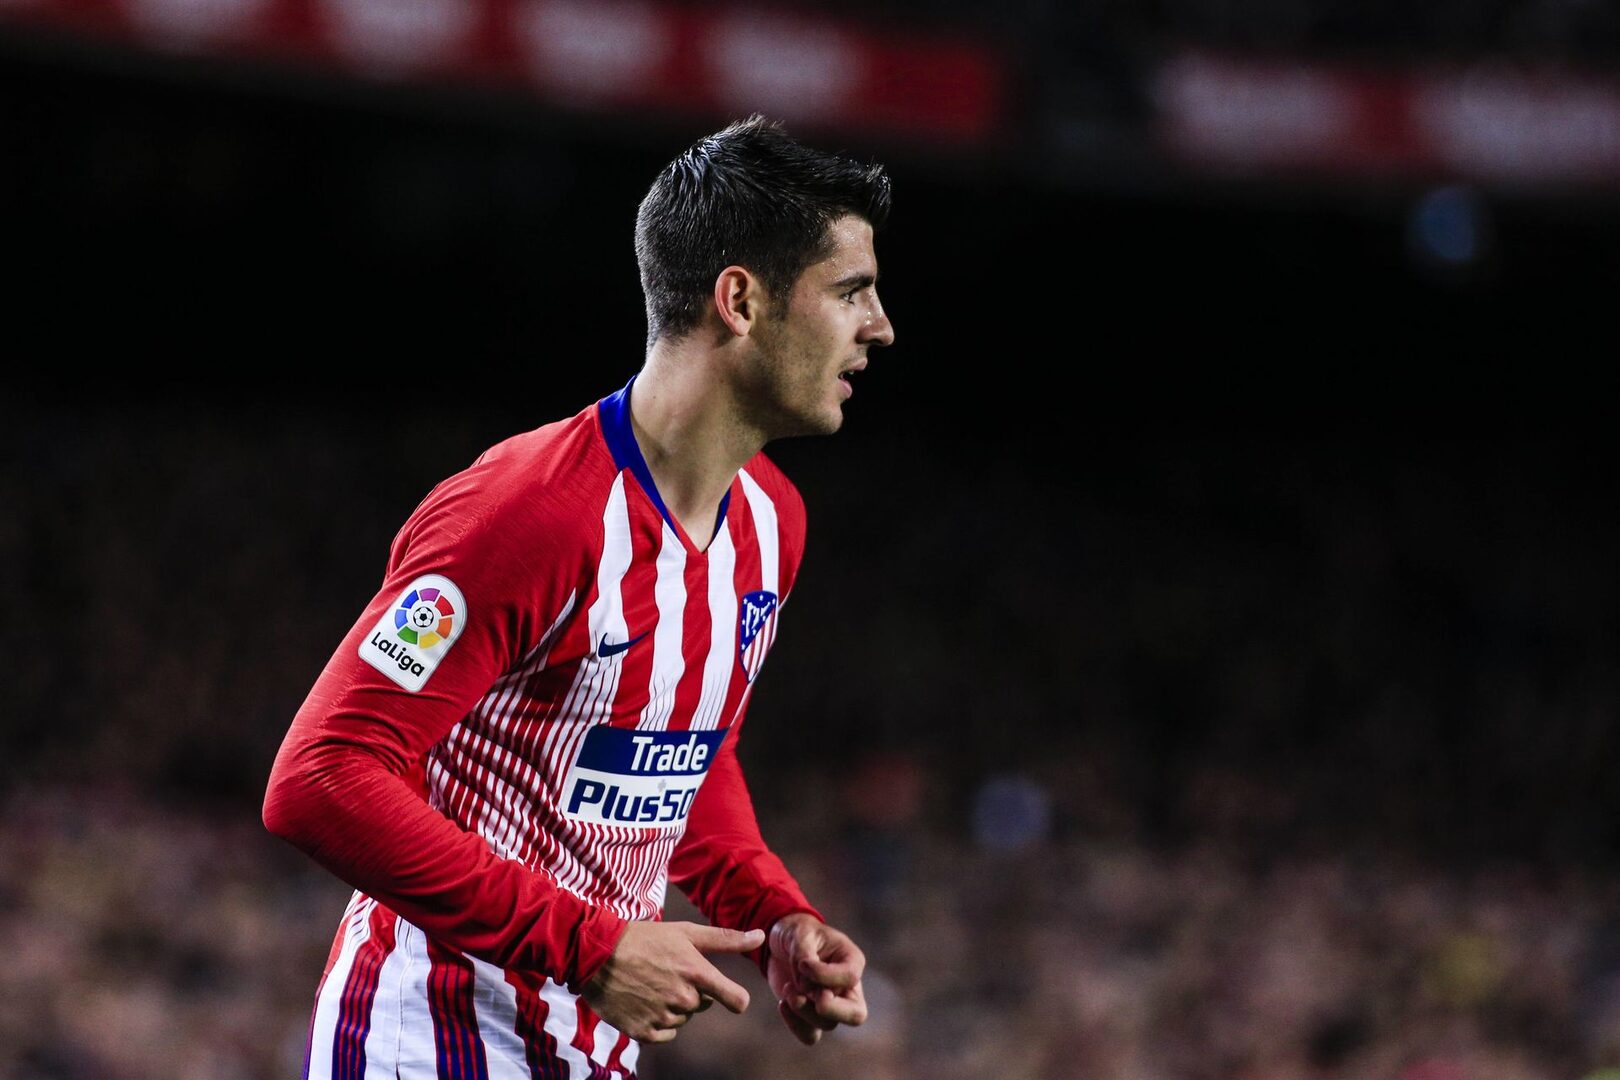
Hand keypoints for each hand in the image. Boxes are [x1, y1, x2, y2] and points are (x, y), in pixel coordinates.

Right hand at [581, 921, 763, 1042]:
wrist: (597, 954)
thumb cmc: (646, 939)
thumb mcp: (686, 933)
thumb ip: (727, 939)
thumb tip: (762, 936)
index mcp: (697, 973)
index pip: (736, 1000)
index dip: (736, 999)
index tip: (730, 996)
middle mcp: (683, 998)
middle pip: (703, 1005)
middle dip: (692, 992)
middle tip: (668, 973)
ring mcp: (662, 1017)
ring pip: (683, 1019)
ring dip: (673, 1006)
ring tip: (651, 984)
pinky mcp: (643, 1032)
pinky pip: (665, 1034)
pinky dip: (658, 1021)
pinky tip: (643, 1001)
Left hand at [766, 913, 867, 1044]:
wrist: (782, 943)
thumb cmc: (797, 932)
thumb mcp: (800, 934)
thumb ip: (803, 955)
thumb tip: (805, 983)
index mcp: (851, 961)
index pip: (851, 977)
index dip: (825, 975)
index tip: (802, 965)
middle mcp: (846, 987)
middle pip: (855, 1014)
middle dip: (831, 1010)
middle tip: (808, 996)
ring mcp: (831, 1004)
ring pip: (828, 1024)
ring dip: (804, 1011)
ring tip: (788, 990)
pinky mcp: (811, 1016)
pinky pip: (811, 1035)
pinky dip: (795, 1025)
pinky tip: (782, 1004)